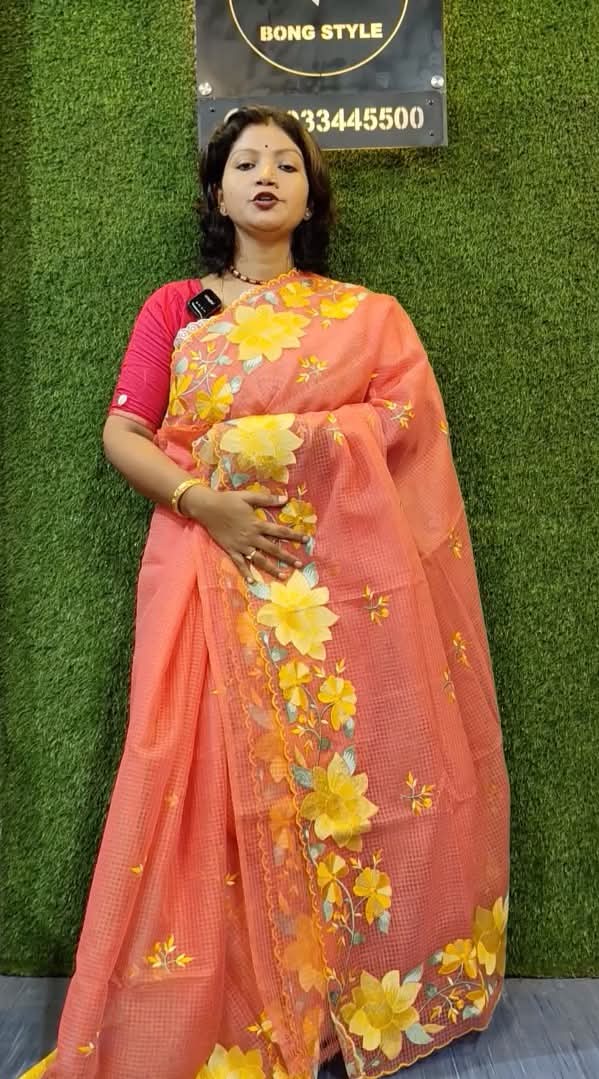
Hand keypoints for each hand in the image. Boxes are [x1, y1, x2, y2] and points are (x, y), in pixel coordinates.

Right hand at [181, 487, 309, 581]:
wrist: (207, 507)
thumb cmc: (228, 500)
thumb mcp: (248, 496)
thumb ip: (267, 499)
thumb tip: (285, 499)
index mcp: (257, 524)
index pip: (280, 531)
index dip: (294, 535)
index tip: (306, 540)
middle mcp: (251, 537)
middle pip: (273, 549)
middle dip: (287, 557)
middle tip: (300, 564)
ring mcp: (241, 546)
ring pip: (259, 560)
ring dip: (272, 569)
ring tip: (284, 576)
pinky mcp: (231, 550)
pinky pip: (240, 564)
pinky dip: (246, 573)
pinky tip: (253, 582)